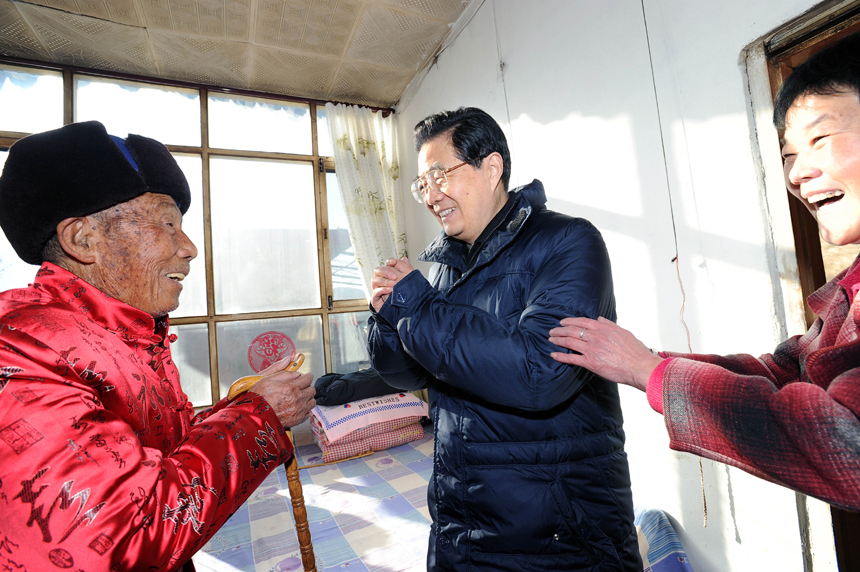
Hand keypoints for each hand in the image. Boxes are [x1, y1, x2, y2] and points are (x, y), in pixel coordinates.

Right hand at [251, 356, 315, 426]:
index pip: (308, 379)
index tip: (307, 375)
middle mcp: (296, 399)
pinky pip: (308, 413)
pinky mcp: (297, 420)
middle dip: (308, 386)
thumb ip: (284, 373)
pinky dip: (305, 409)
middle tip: (302, 386)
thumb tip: (296, 371)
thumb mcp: (267, 379)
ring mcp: (298, 411)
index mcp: (290, 388)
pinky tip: (297, 407)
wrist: (253, 417)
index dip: (308, 375)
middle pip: (312, 390)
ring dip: (308, 398)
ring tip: (300, 397)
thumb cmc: (257, 398)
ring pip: (312, 402)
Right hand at [370, 256, 414, 311]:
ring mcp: (377, 289)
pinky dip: (382, 290)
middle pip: (377, 270)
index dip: (389, 262)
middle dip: (386, 271)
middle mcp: (382, 281)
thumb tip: (404, 258)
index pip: (385, 265)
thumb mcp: (408, 281)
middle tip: (395, 276)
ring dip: (384, 281)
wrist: (405, 313)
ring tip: (394, 284)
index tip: (393, 262)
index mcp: (389, 275)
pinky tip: (390, 290)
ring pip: (374, 280)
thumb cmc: (405, 296)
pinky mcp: (376, 299)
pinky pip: (375, 292)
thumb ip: (406, 270)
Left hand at [548, 316, 662, 391]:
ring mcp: (592, 349)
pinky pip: (571, 358)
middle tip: (551, 331)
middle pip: (572, 330)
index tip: (562, 322)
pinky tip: (553, 354)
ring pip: (569, 342)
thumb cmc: (635, 351)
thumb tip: (599, 318)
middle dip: (559, 330)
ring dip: (557, 340)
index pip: (582, 321)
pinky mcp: (590, 363)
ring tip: (550, 339)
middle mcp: (595, 337)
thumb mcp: (623, 332)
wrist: (640, 366)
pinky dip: (560, 356)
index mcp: (603, 328)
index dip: (569, 321)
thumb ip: (609, 325)